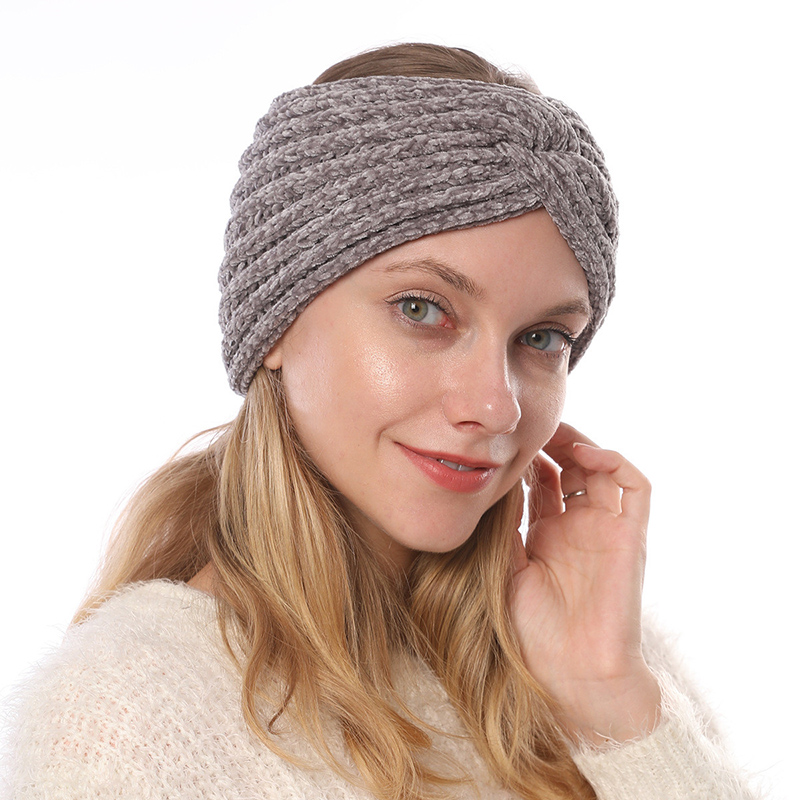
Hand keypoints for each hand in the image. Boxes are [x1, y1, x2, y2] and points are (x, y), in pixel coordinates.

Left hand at [509, 422, 660, 745]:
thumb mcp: (502, 566)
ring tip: (552, 431)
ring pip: (600, 469)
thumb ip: (500, 525)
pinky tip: (583, 453)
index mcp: (546, 536)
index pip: (539, 482)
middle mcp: (577, 528)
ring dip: (579, 444)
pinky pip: (635, 488)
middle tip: (526, 427)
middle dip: (549, 444)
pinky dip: (614, 462)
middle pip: (568, 469)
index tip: (500, 441)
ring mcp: (605, 530)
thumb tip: (488, 480)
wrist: (569, 672)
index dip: (523, 459)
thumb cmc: (530, 630)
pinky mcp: (630, 536)